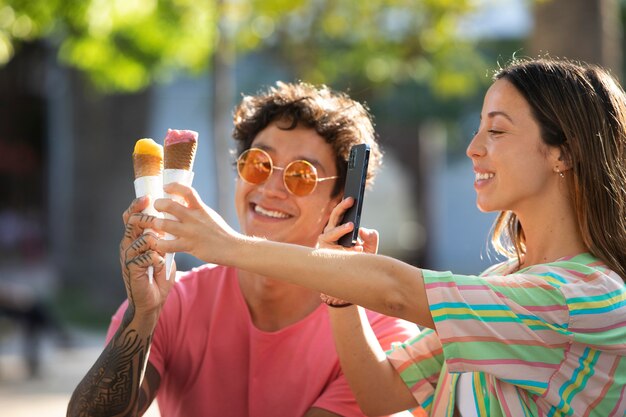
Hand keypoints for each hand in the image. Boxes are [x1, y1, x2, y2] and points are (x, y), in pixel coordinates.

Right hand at [120, 197, 175, 316]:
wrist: (152, 301)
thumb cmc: (157, 276)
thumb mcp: (162, 253)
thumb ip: (163, 238)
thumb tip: (173, 220)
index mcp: (134, 239)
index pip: (131, 217)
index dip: (137, 206)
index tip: (148, 197)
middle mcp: (127, 245)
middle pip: (132, 223)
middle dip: (146, 218)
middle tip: (158, 220)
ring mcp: (127, 257)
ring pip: (142, 239)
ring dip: (156, 243)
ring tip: (161, 252)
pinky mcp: (131, 269)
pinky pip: (147, 256)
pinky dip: (157, 260)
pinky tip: (160, 266)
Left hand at [151, 183, 239, 264]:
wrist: (232, 248)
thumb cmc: (220, 232)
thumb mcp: (209, 214)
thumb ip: (195, 209)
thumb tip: (181, 202)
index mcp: (201, 208)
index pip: (186, 191)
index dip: (173, 186)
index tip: (166, 187)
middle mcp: (194, 219)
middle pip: (169, 205)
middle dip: (158, 204)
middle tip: (157, 207)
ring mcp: (190, 233)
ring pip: (163, 224)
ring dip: (157, 224)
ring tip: (158, 226)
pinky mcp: (188, 247)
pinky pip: (167, 245)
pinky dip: (160, 244)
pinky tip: (161, 243)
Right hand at [318, 197, 378, 305]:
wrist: (347, 286)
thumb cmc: (357, 264)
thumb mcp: (369, 251)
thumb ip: (371, 239)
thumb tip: (364, 230)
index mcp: (341, 231)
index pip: (343, 215)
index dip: (346, 205)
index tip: (353, 196)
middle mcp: (331, 234)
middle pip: (335, 217)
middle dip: (342, 207)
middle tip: (352, 199)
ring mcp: (325, 243)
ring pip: (330, 229)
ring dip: (341, 227)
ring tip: (352, 226)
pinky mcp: (321, 251)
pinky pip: (329, 242)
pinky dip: (340, 242)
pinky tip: (354, 245)